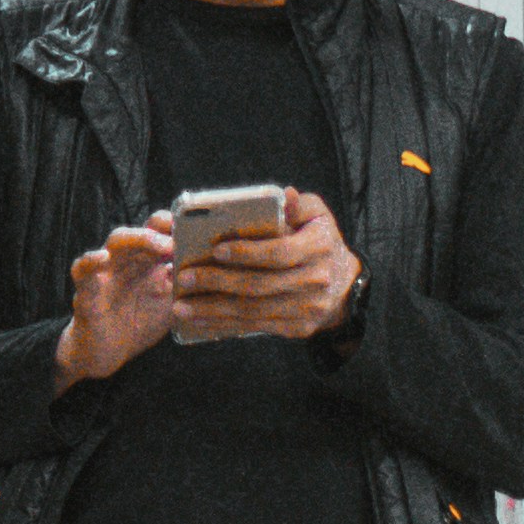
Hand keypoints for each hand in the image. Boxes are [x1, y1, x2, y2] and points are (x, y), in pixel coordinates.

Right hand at [56, 212, 181, 386]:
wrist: (109, 352)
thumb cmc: (140, 321)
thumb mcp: (170, 302)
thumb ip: (187, 284)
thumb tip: (217, 269)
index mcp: (148, 260)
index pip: (160, 232)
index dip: (175, 226)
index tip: (195, 228)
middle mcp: (128, 259)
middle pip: (143, 231)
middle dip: (162, 230)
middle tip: (180, 237)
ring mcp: (106, 271)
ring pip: (116, 242)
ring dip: (137, 238)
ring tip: (157, 243)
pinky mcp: (86, 289)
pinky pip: (83, 270)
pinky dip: (90, 262)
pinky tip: (100, 258)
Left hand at [168, 186, 364, 342]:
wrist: (343, 282)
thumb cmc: (318, 239)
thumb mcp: (315, 215)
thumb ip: (297, 204)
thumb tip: (285, 195)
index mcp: (319, 246)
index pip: (280, 253)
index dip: (247, 253)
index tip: (215, 250)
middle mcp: (316, 280)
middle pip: (260, 285)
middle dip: (217, 283)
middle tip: (183, 278)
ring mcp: (308, 308)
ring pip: (253, 311)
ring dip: (213, 310)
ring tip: (181, 306)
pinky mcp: (298, 328)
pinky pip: (256, 327)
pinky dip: (225, 325)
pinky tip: (201, 319)